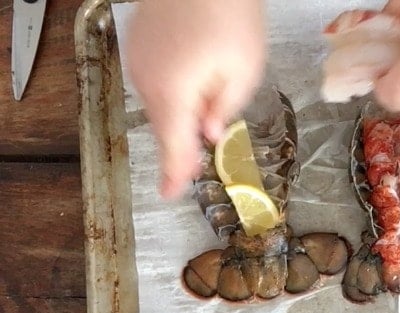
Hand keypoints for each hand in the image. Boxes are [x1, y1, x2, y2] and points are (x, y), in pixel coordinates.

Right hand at [125, 0, 265, 198]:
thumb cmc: (231, 14)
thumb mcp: (244, 70)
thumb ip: (224, 108)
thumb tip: (209, 132)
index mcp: (175, 93)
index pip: (173, 146)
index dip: (175, 172)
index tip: (171, 192)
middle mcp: (148, 80)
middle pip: (166, 124)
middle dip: (185, 139)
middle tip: (203, 150)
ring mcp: (139, 60)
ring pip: (161, 102)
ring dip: (184, 109)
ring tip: (212, 84)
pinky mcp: (139, 44)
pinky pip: (156, 80)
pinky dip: (174, 88)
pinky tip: (196, 70)